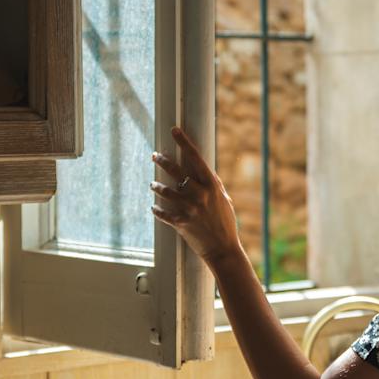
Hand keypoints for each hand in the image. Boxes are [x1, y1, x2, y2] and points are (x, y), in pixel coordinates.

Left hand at [150, 126, 243, 268]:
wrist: (223, 248)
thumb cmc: (225, 223)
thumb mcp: (223, 199)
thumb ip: (212, 185)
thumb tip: (204, 171)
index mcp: (212, 185)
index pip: (195, 158)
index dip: (184, 142)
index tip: (174, 130)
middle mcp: (200, 194)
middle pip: (175, 171)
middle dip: (162, 161)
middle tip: (154, 155)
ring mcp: (189, 208)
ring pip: (164, 191)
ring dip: (156, 186)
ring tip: (153, 184)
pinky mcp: (181, 222)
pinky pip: (162, 213)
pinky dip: (157, 209)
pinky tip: (154, 207)